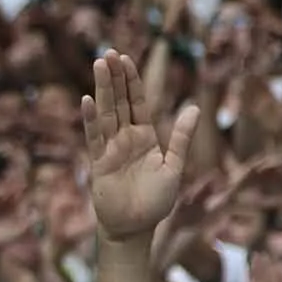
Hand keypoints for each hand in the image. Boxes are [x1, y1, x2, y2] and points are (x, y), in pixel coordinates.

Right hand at [82, 50, 200, 239]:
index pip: (137, 102)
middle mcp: (126, 139)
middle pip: (119, 101)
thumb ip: (181, 137)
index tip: (125, 59)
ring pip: (106, 113)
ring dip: (102, 89)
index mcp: (145, 137)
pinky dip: (91, 119)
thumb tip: (194, 107)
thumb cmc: (155, 202)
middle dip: (114, 77)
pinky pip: (94, 137)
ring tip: (99, 64)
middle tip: (109, 52)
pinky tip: (87, 100)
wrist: (135, 229)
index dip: (132, 81)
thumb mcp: (174, 167)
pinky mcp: (99, 164)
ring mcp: (111, 149)